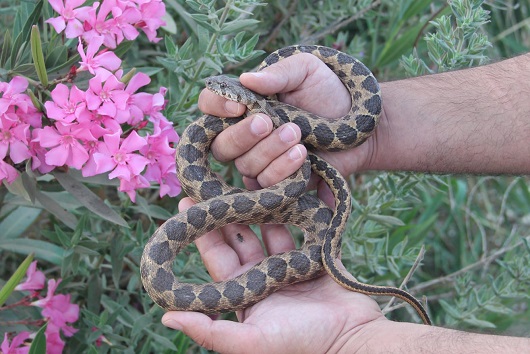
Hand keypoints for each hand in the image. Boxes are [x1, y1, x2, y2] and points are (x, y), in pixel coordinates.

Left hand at [162, 197, 385, 353]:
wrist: (353, 340)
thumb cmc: (302, 343)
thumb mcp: (251, 343)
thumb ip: (209, 331)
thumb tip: (166, 318)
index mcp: (245, 295)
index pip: (218, 258)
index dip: (204, 234)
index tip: (188, 207)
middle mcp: (262, 278)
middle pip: (240, 239)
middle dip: (226, 214)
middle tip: (213, 185)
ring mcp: (288, 265)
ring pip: (268, 229)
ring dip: (257, 207)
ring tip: (245, 178)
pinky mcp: (313, 255)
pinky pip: (298, 228)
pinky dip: (290, 211)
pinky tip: (280, 190)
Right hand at [200, 52, 376, 195]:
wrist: (357, 123)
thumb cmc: (327, 92)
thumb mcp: (305, 71)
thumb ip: (278, 74)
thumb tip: (247, 79)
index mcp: (243, 104)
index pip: (210, 105)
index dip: (216, 106)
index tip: (239, 104)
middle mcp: (244, 136)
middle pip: (221, 145)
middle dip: (242, 134)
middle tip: (268, 122)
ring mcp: (258, 162)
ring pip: (244, 166)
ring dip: (269, 150)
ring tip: (297, 133)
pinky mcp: (276, 184)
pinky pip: (265, 185)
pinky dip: (281, 169)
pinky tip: (302, 155)